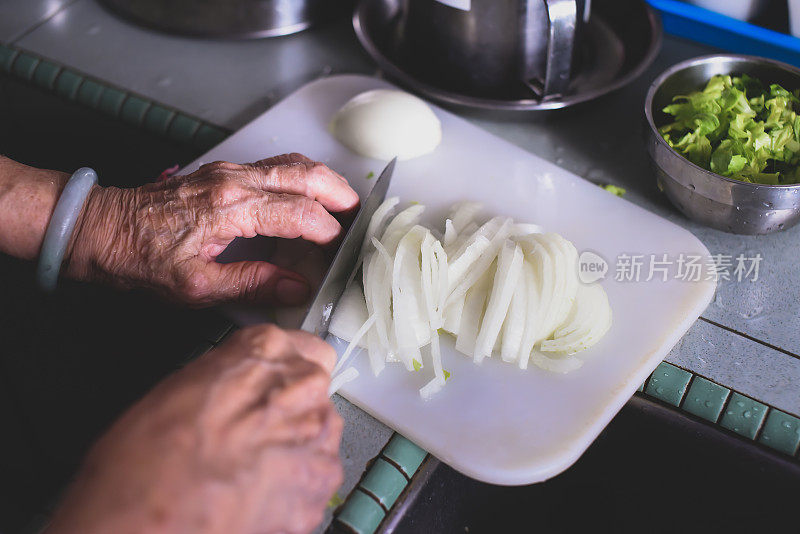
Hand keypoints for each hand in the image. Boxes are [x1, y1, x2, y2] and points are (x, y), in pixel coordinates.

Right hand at [46, 324, 343, 533]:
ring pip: (320, 433)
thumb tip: (238, 381)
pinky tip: (255, 494)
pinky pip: (316, 478)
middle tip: (250, 434)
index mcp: (267, 350)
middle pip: (313, 389)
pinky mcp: (321, 485)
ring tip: (249, 469)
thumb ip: (229, 373)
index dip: (277, 374)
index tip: (264, 389)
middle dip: (289, 408)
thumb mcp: (178, 386)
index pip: (299, 346)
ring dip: (294, 446)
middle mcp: (303, 386)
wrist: (145, 524)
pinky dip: (294, 486)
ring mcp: (318, 436)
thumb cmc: (146, 459)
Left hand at [65, 153, 359, 305]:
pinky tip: (306, 191)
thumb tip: (296, 287)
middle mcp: (233, 181)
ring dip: (322, 179)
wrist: (99, 228)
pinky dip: (299, 175)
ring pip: (290, 163)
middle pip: (303, 174)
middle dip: (337, 193)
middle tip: (357, 214)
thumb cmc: (139, 259)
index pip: (298, 213)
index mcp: (230, 209)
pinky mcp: (220, 171)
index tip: (338, 248)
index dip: (326, 231)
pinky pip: (272, 165)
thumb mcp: (197, 286)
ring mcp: (227, 171)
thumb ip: (252, 283)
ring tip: (341, 200)